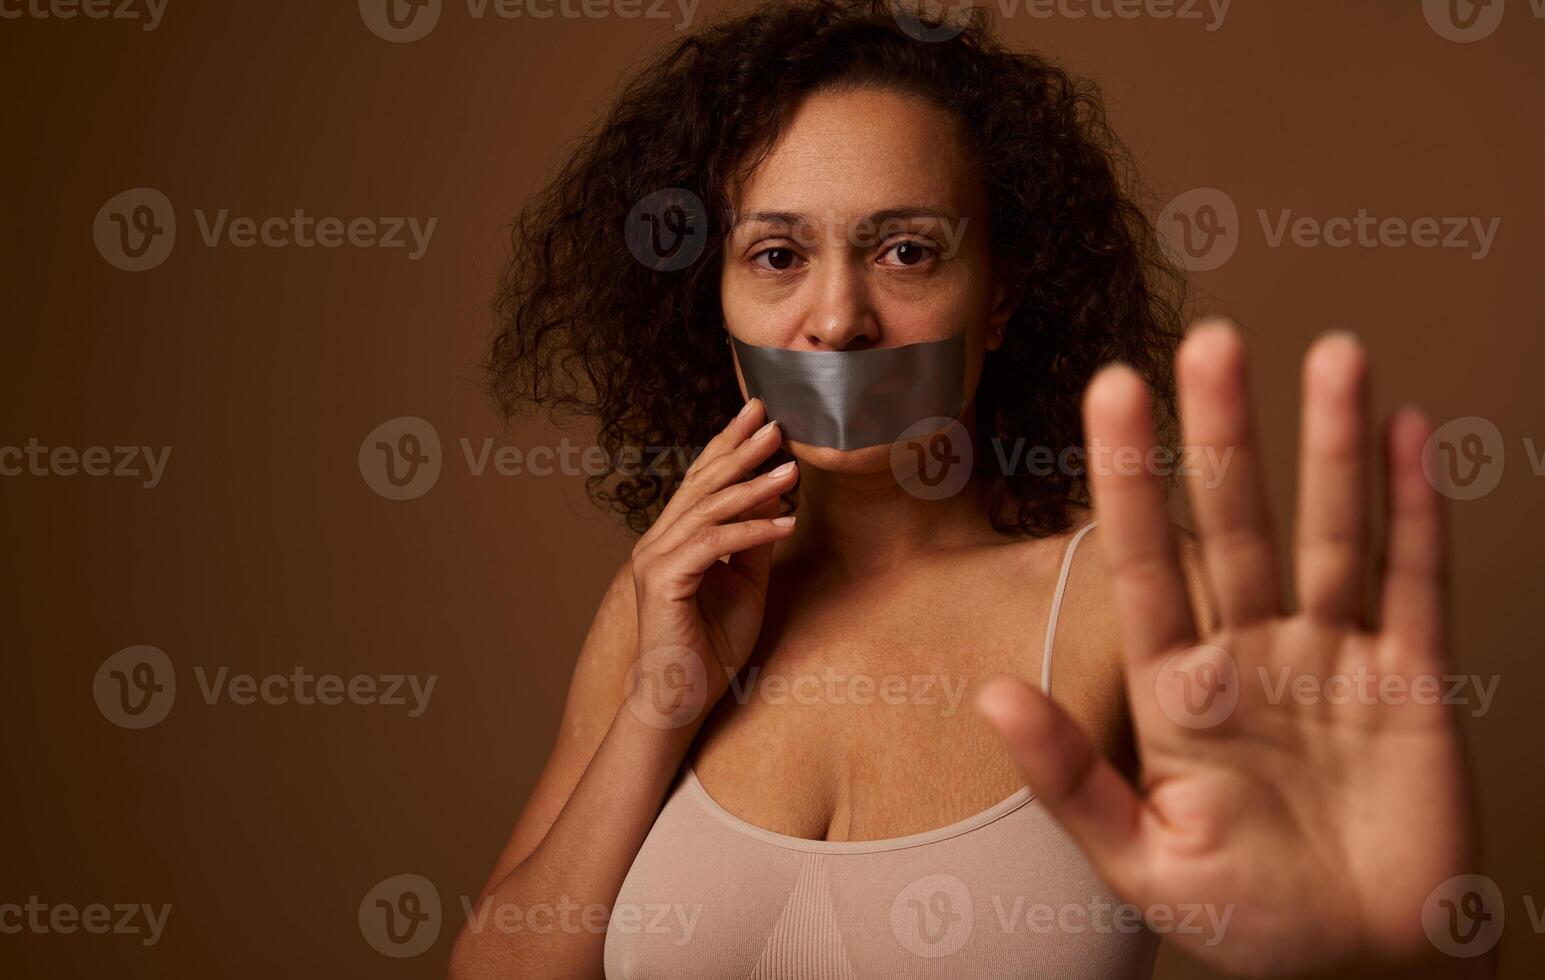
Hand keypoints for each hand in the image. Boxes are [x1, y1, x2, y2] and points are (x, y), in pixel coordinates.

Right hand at [625, 398, 798, 728]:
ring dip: (754, 486)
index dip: (728, 444)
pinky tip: (786, 522)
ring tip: (791, 466)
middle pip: (702, 483)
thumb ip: (755, 542)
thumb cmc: (711, 646)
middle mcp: (657, 541)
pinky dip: (752, 531)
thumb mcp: (746, 584)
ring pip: (708, 509)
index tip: (758, 415)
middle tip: (773, 421)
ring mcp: (655, 558)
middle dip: (740, 449)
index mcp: (673, 537)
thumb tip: (776, 498)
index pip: (701, 480)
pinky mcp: (662, 580)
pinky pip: (713, 545)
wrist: (681, 697)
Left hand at [978, 323, 1481, 976]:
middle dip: (1222, 435)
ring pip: (1331, 533)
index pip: (1145, 561)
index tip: (1110, 393)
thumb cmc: (1246, 918)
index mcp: (1178, 689)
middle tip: (1207, 341)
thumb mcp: (1140, 859)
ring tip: (1331, 354)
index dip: (1129, 478)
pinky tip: (1406, 434)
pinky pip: (1417, 583)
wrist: (1362, 966)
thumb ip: (1069, 778)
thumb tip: (989, 695)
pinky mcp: (1412, 682)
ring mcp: (1334, 660)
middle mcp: (1252, 653)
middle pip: (1234, 523)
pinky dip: (1417, 510)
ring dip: (1330, 446)